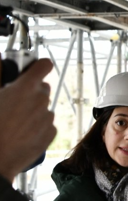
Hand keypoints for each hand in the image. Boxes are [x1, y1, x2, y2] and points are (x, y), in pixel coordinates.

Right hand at [0, 58, 55, 182]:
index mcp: (25, 87)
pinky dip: (37, 127)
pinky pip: (46, 124)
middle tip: (13, 102)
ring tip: (14, 123)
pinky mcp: (50, 134)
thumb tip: (4, 67)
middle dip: (31, 92)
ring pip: (43, 107)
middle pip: (42, 88)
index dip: (38, 67)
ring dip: (33, 111)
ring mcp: (47, 118)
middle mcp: (41, 100)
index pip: (43, 65)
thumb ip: (0, 79)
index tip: (32, 70)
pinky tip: (21, 134)